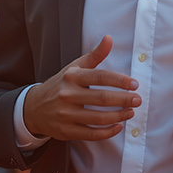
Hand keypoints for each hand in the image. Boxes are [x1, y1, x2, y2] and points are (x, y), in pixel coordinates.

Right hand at [23, 34, 140, 140]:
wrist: (34, 107)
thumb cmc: (61, 84)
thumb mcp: (75, 67)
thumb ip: (95, 55)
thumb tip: (109, 38)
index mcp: (72, 77)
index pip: (100, 77)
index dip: (119, 81)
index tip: (134, 84)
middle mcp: (68, 95)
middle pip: (101, 98)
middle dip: (123, 100)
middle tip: (138, 100)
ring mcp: (66, 114)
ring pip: (97, 118)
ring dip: (118, 116)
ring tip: (131, 112)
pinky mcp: (66, 131)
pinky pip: (90, 134)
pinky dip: (106, 132)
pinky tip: (118, 126)